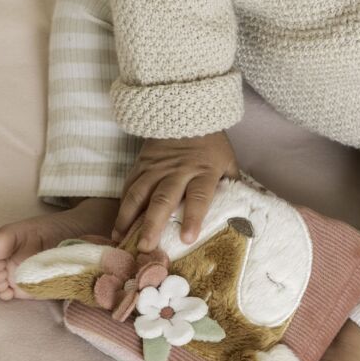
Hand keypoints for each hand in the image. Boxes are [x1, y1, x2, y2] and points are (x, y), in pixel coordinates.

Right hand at [112, 131, 240, 252]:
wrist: (186, 112)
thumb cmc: (210, 145)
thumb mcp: (227, 162)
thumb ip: (231, 188)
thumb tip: (241, 217)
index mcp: (203, 171)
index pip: (199, 196)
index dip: (193, 217)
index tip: (187, 239)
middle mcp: (177, 170)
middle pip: (163, 199)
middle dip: (152, 224)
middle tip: (145, 247)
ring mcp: (156, 167)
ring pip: (139, 194)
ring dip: (128, 218)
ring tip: (121, 240)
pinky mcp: (141, 164)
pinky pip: (129, 186)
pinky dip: (122, 206)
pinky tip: (118, 225)